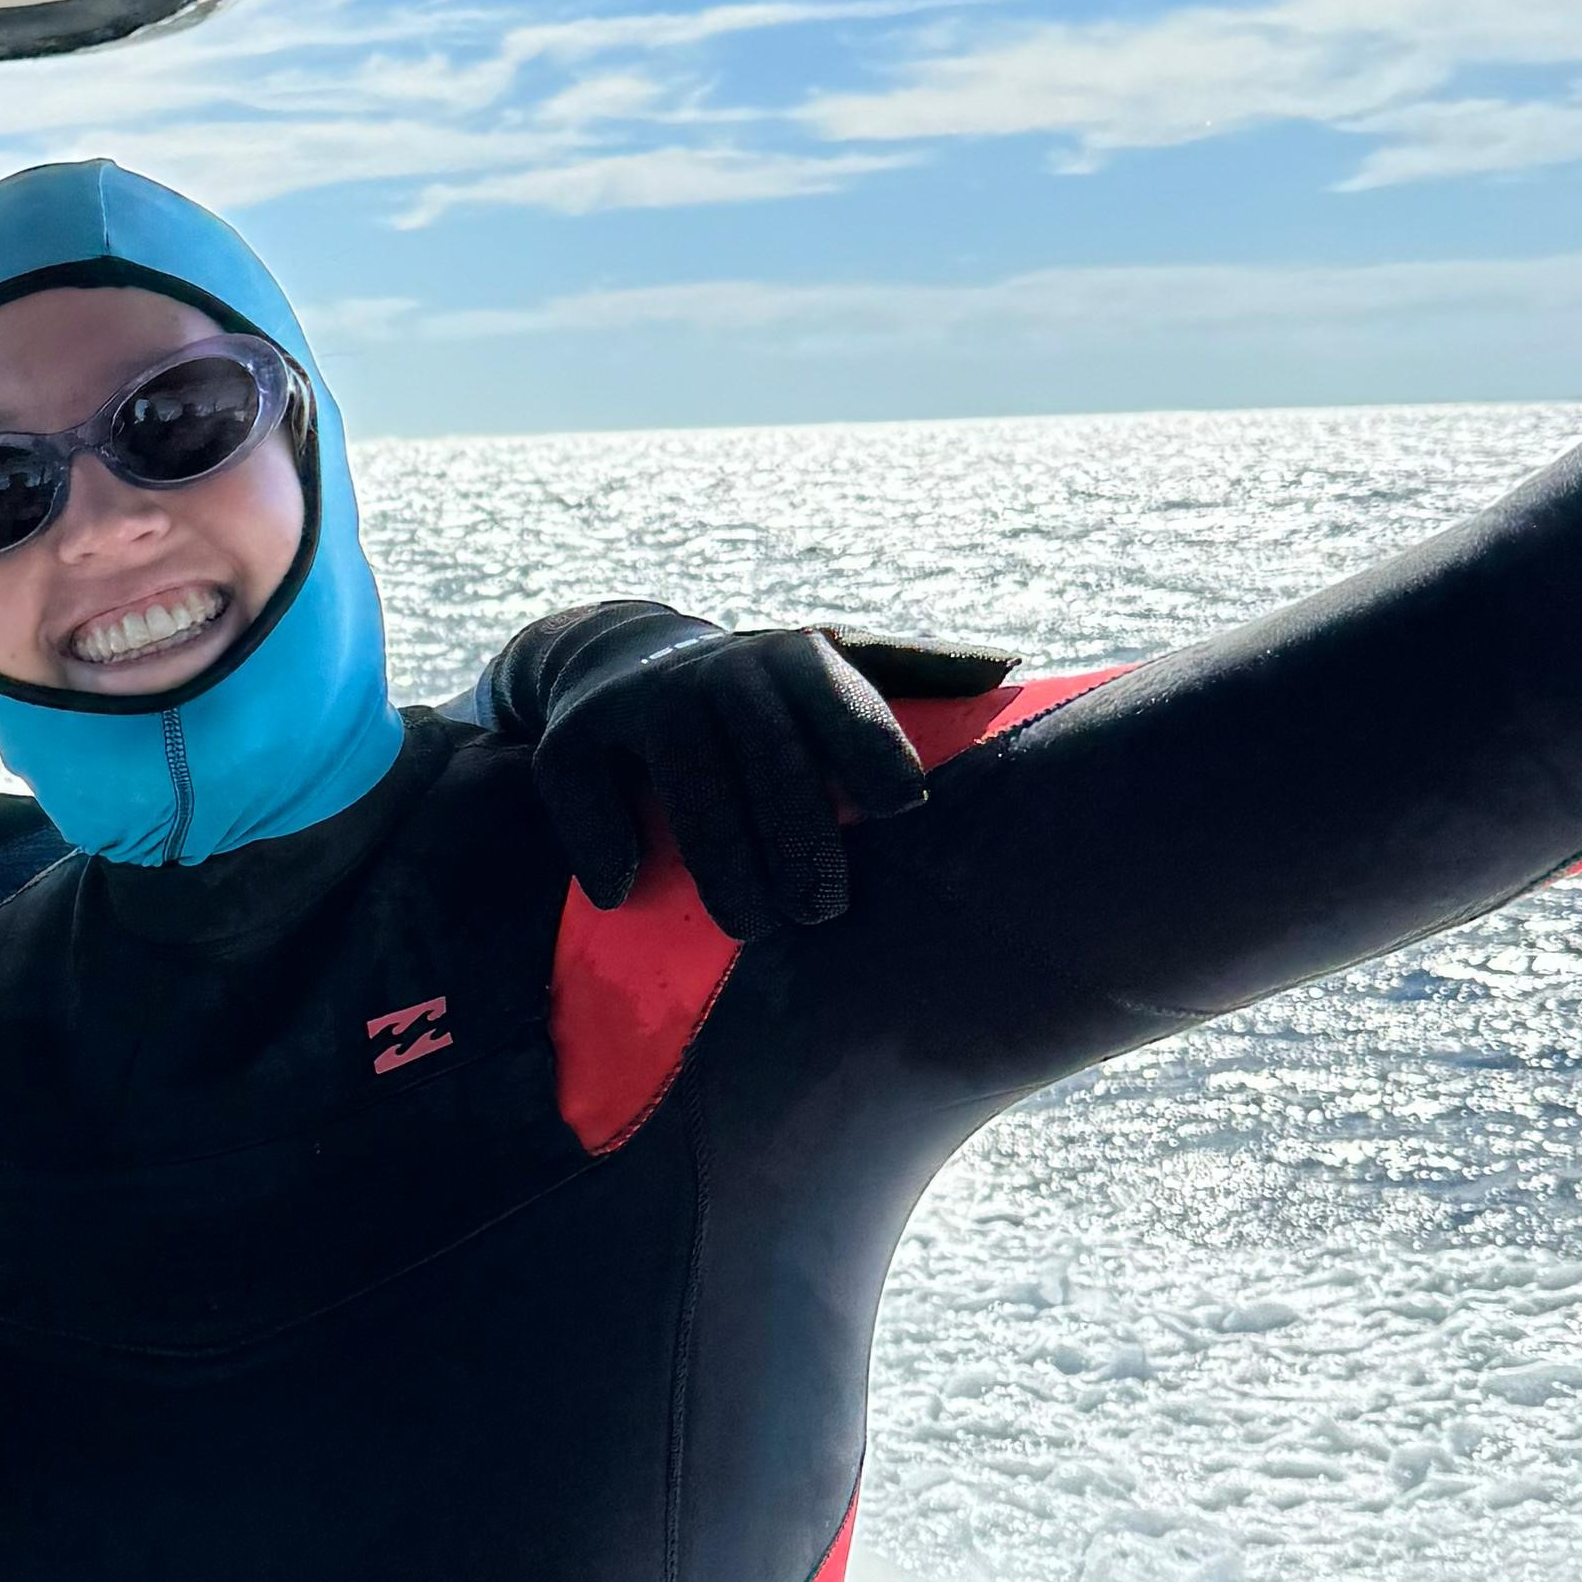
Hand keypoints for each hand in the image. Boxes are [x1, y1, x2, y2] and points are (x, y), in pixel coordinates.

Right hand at [530, 621, 1014, 938]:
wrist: (618, 661)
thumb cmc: (758, 693)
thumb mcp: (830, 665)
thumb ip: (914, 672)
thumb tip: (1011, 669)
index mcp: (796, 657)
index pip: (840, 701)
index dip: (873, 752)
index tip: (904, 811)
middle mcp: (720, 670)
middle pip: (766, 756)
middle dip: (799, 836)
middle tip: (823, 911)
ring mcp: (641, 700)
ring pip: (684, 782)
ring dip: (718, 860)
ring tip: (749, 924)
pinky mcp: (571, 738)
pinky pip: (583, 789)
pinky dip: (604, 842)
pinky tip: (626, 891)